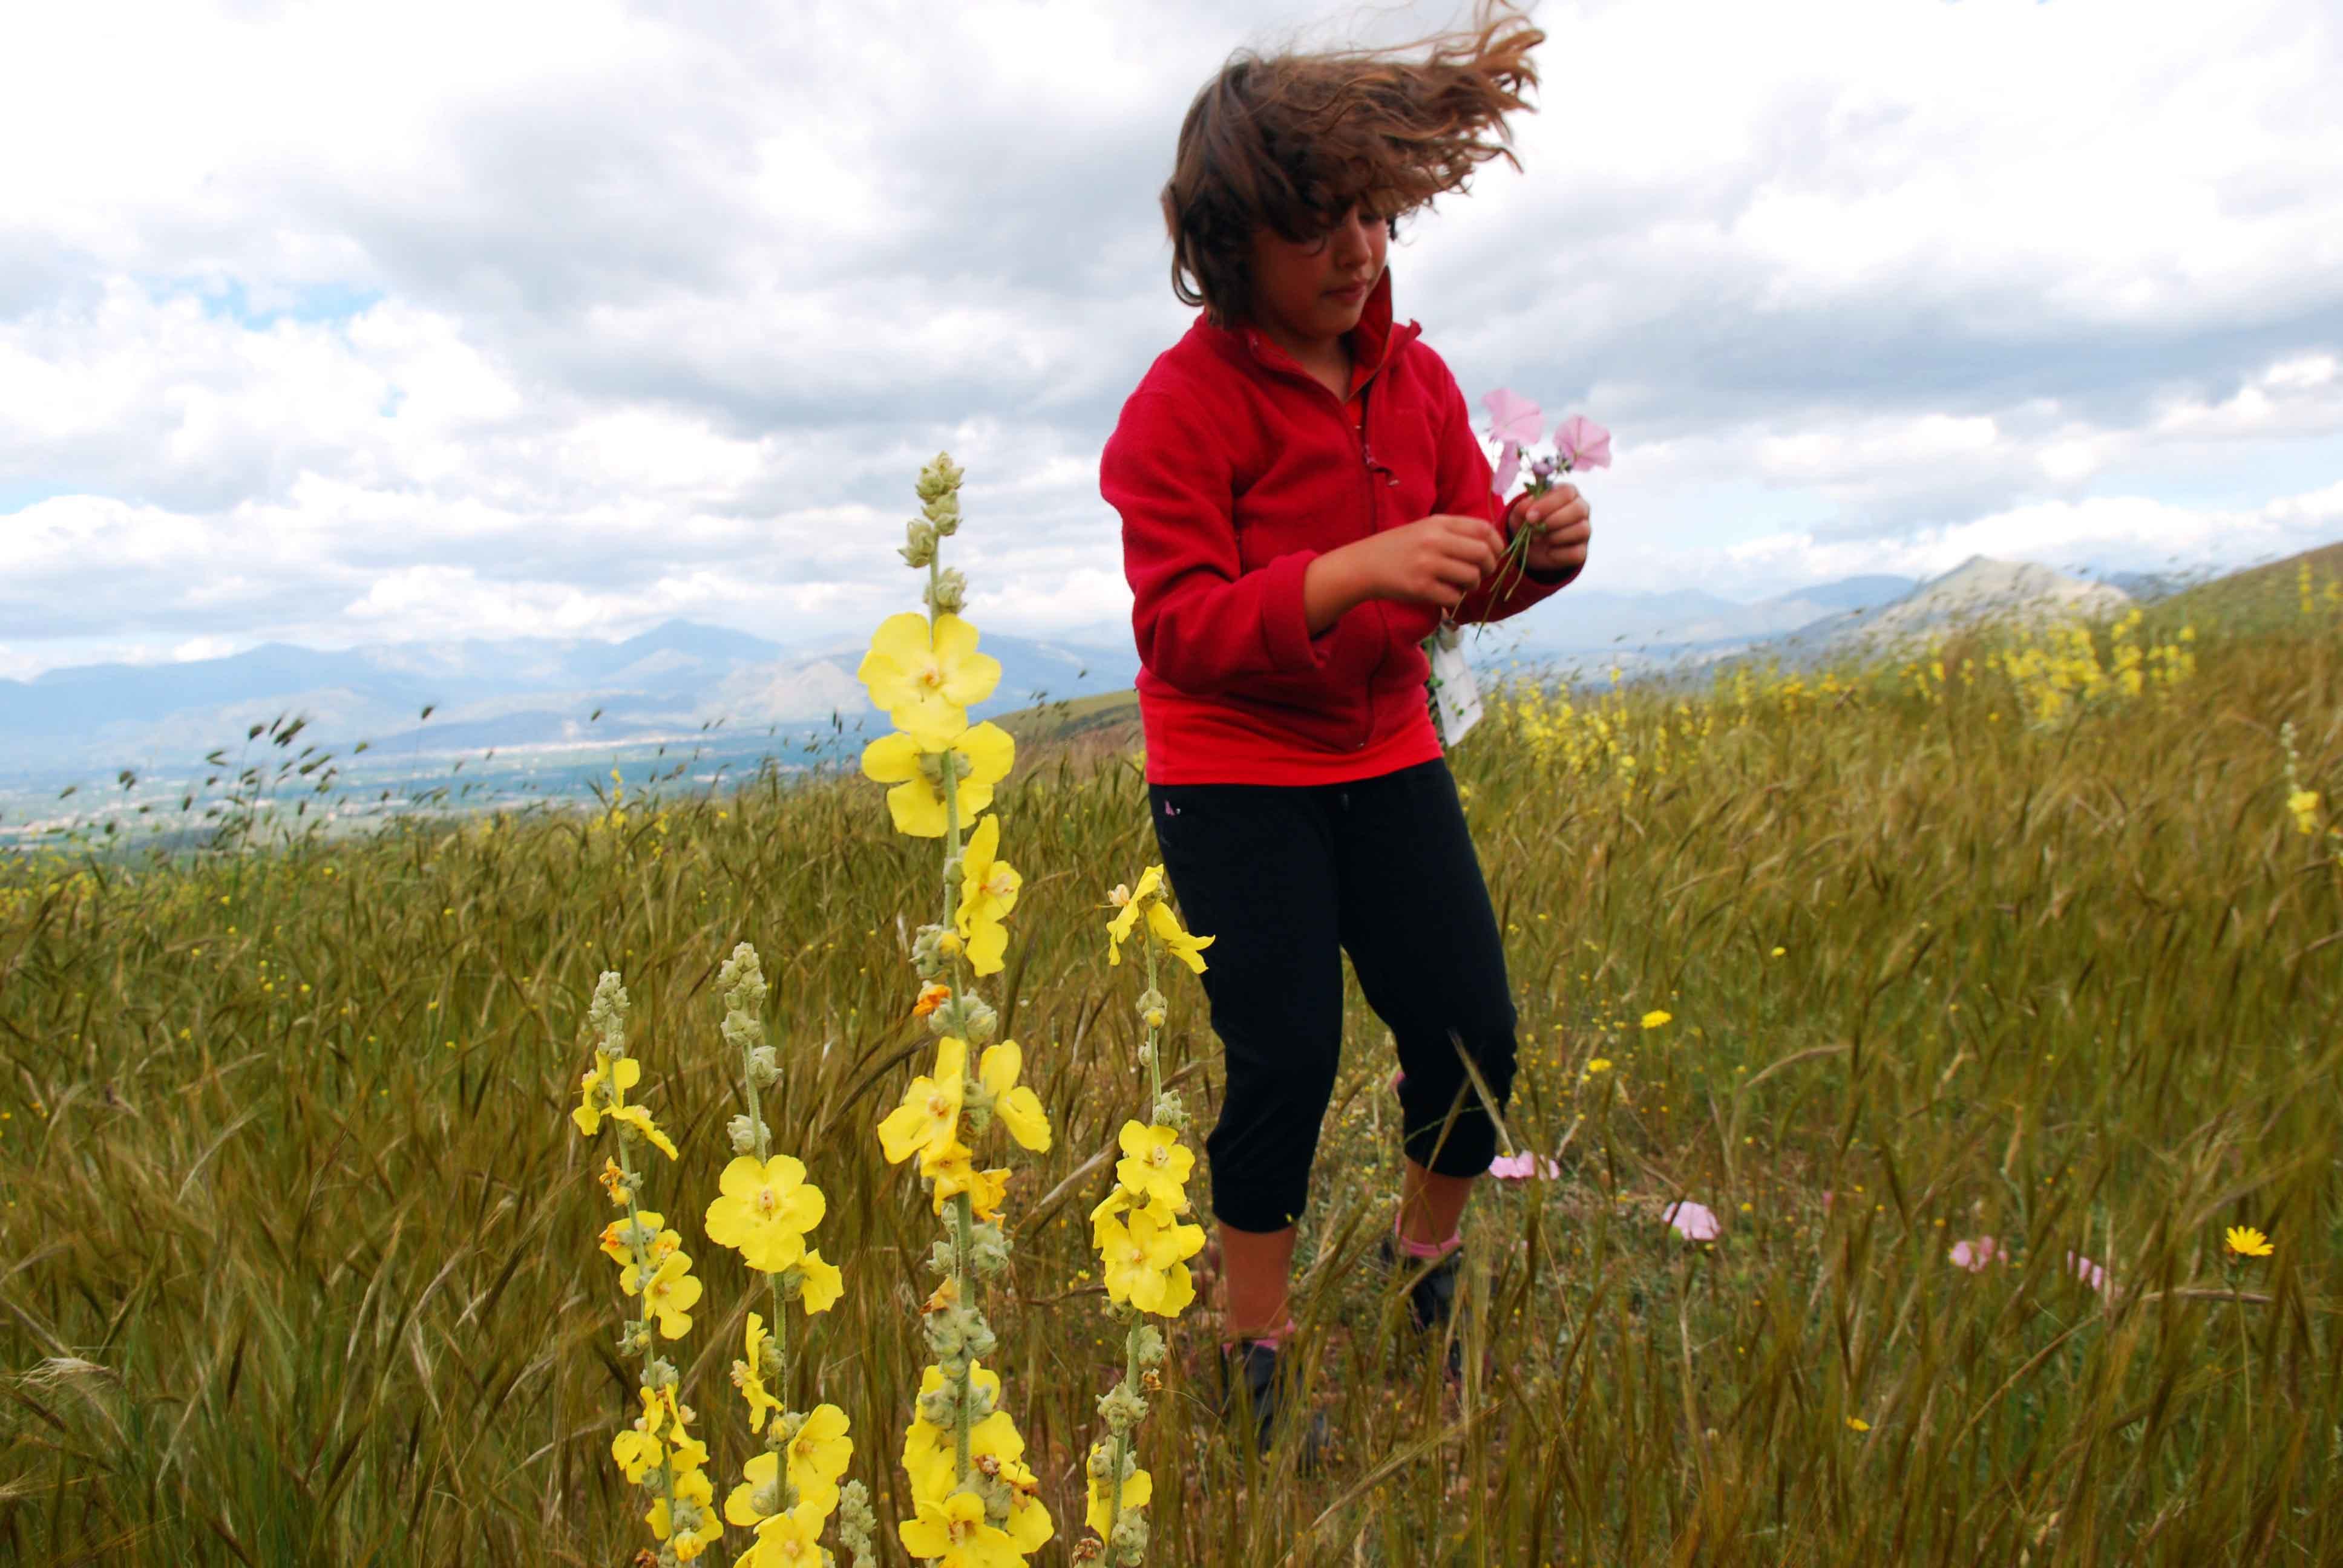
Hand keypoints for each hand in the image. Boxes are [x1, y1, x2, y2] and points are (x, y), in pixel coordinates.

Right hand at [1354, 513, 1503, 609]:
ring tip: (1460, 586)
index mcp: (1439, 523)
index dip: (1496, 544)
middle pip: (1483, 553)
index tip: (1493, 555)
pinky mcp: (1420, 587)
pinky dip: (1455, 599)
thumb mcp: (1426, 529)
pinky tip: (1445, 595)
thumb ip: (1455, 532)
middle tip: (1480, 575)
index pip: (1484, 529)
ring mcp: (1427, 564)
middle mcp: (1435, 540)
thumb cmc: (1399, 548)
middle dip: (1489, 567)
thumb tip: (1490, 546)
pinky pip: (1454, 596)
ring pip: (1472, 576)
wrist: (1364, 565)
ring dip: (1472, 585)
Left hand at [1510, 484, 1591, 575]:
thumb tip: (1527, 509)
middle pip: (1579, 509)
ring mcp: (1584, 530)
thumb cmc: (1529, 520)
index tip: (1530, 516)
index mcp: (1568, 493)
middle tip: (1535, 530)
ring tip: (1540, 539)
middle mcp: (1581, 509)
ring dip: (1556, 537)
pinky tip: (1548, 552)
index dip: (1548, 505)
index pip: (1567, 493)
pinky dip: (1559, 554)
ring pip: (1582, 530)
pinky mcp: (1582, 550)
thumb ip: (1523, 507)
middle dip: (1554, 521)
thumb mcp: (1521, 512)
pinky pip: (1577, 553)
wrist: (1530, 545)